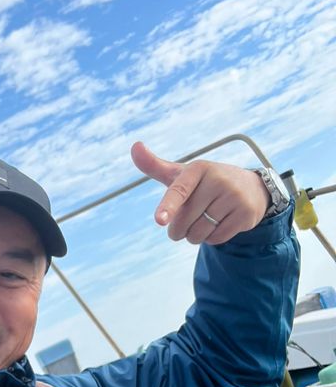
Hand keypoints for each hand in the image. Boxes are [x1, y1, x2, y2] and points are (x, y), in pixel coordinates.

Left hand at [131, 141, 271, 245]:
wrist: (251, 188)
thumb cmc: (205, 183)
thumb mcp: (182, 174)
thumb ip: (155, 166)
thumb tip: (134, 147)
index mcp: (198, 169)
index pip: (179, 190)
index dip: (169, 206)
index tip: (160, 220)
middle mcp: (218, 180)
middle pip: (184, 222)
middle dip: (179, 229)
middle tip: (189, 218)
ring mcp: (234, 197)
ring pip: (199, 234)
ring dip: (195, 235)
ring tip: (207, 219)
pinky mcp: (246, 214)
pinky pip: (216, 239)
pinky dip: (212, 238)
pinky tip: (220, 223)